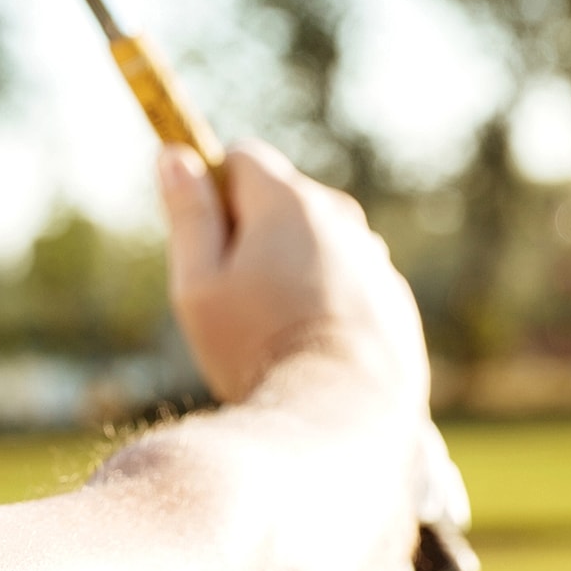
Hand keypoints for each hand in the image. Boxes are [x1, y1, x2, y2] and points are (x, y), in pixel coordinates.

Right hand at [157, 141, 429, 412]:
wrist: (342, 413)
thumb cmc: (256, 346)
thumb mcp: (198, 283)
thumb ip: (188, 215)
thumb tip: (174, 156)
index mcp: (288, 203)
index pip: (243, 156)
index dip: (214, 189)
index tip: (204, 234)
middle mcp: (342, 218)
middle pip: (283, 199)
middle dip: (253, 230)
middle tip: (232, 294)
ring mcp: (375, 259)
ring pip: (318, 242)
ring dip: (292, 266)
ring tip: (272, 327)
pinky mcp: (395, 300)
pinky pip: (348, 280)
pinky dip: (326, 298)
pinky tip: (310, 346)